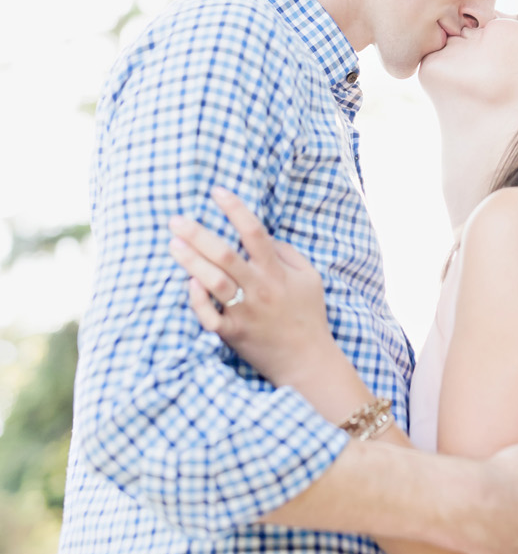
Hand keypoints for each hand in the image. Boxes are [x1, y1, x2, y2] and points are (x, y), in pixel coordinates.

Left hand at [169, 187, 330, 388]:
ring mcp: (244, 312)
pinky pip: (209, 318)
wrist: (307, 361)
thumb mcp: (309, 278)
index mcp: (276, 272)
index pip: (254, 232)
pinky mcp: (232, 334)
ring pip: (213, 282)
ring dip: (191, 262)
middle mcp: (258, 289)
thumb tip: (265, 237)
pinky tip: (188, 284)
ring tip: (173, 244)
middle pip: (225, 255)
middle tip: (176, 219)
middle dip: (198, 234)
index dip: (235, 209)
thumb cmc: (309, 315)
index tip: (217, 192)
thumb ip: (287, 253)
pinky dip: (197, 301)